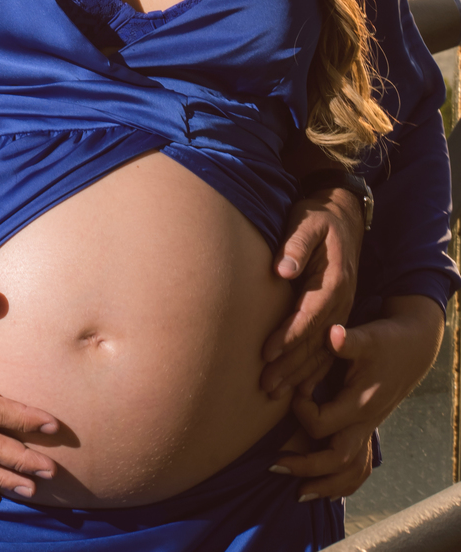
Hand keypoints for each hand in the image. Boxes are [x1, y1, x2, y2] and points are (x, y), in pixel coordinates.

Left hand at [260, 191, 361, 399]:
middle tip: (266, 384)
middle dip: (290, 365)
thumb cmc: (319, 218)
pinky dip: (316, 371)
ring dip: (300, 374)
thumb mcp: (307, 222)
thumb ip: (296, 244)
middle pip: (315, 341)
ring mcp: (342, 311)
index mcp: (334, 281)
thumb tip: (283, 270)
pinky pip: (328, 349)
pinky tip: (302, 389)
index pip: (309, 315)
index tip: (267, 352)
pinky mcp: (338, 314)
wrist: (345, 217)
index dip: (289, 336)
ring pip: (322, 351)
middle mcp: (341, 301)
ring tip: (275, 393)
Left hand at [271, 295, 444, 502]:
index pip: (323, 424)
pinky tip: (327, 492)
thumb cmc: (386, 342)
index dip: (301, 412)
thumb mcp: (368, 338)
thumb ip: (349, 342)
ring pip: (350, 471)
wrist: (412, 351)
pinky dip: (343, 483)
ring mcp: (368, 429)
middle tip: (274, 466)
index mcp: (359, 404)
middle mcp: (364, 423)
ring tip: (298, 494)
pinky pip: (359, 467)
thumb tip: (333, 334)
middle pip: (337, 459)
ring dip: (324, 484)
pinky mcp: (367, 429)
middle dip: (306, 467)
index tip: (294, 393)